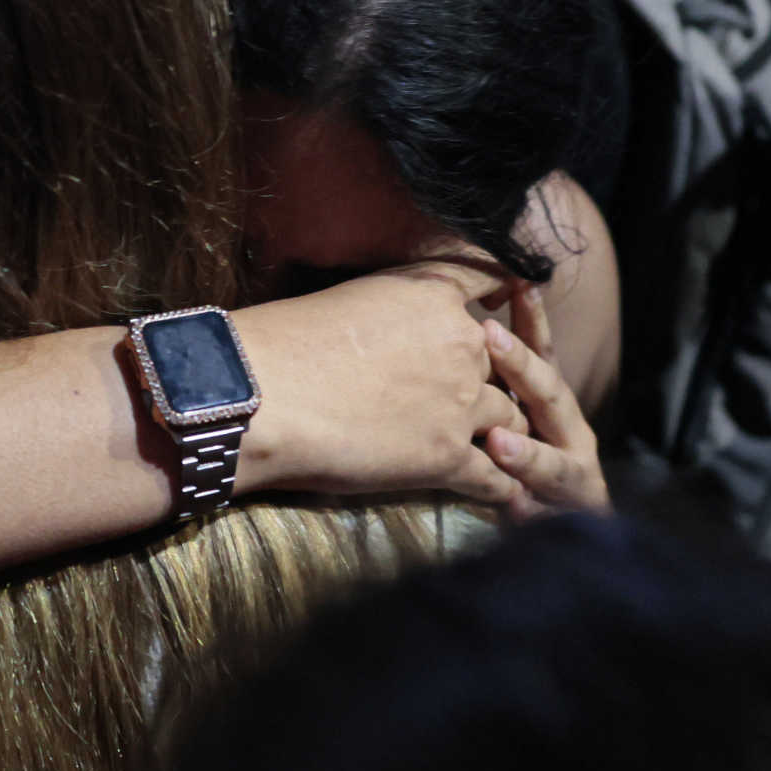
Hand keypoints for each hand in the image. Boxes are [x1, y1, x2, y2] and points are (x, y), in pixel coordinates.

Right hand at [233, 259, 534, 513]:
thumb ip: (395, 308)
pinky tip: (504, 495)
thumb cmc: (284, 343)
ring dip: (505, 435)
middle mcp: (462, 342)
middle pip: (505, 359)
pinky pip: (494, 477)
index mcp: (434, 293)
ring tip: (504, 451)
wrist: (260, 397)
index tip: (502, 303)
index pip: (493, 275)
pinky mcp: (446, 457)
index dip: (504, 289)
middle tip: (480, 395)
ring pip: (510, 418)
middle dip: (494, 377)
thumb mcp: (351, 297)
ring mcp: (461, 402)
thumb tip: (397, 326)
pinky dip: (502, 488)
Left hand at [479, 286, 607, 514]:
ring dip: (525, 452)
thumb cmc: (520, 457)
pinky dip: (526, 507)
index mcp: (548, 399)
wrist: (570, 529)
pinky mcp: (564, 512)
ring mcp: (571, 471)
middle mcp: (566, 428)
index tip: (516, 279)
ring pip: (551, 459)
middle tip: (488, 336)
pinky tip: (512, 504)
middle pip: (546, 392)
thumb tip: (443, 319)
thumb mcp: (503, 409)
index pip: (539, 350)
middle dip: (520, 365)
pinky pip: (543, 510)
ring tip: (499, 442)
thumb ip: (486, 375)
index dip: (529, 317)